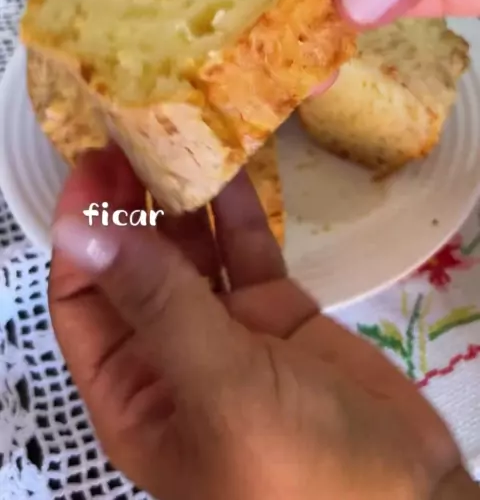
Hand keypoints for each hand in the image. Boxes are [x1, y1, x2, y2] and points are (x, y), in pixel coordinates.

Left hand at [49, 144, 465, 499]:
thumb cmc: (297, 468)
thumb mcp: (217, 386)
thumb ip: (155, 303)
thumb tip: (78, 231)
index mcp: (133, 392)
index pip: (82, 302)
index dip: (80, 234)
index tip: (92, 167)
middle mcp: (171, 357)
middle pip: (134, 268)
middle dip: (129, 206)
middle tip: (135, 135)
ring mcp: (228, 332)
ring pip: (193, 254)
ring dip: (183, 201)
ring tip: (177, 136)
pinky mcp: (278, 313)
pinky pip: (247, 254)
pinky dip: (238, 213)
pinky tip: (232, 167)